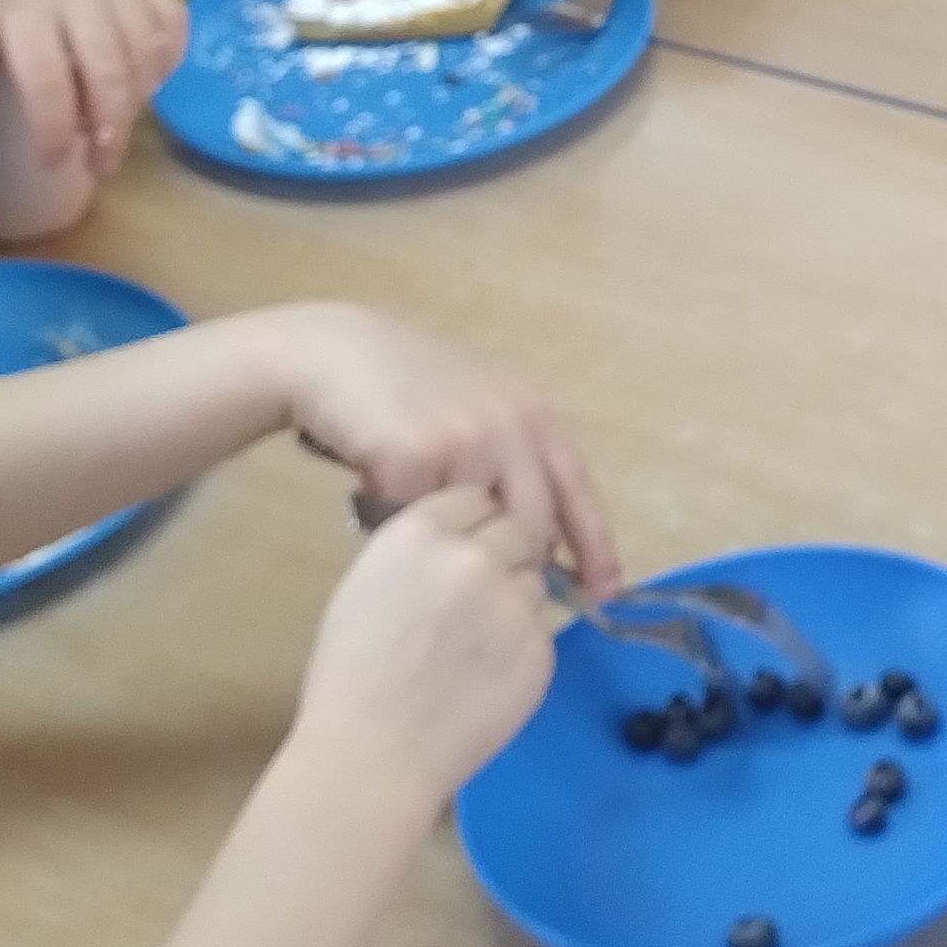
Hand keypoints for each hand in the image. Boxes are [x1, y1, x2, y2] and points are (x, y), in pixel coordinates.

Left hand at [0, 0, 183, 171]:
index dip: (54, 132)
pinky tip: (149, 82)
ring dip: (139, 100)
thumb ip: (9, 61)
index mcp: (21, 2)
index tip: (53, 165)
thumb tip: (47, 119)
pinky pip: (170, 18)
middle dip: (107, 131)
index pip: (46, 83)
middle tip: (100, 168)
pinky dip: (166, 58)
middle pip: (105, 74)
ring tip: (121, 130)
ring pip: (144, 51)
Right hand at [267, 304, 618, 592]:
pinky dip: (397, 521)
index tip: (608, 591)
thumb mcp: (480, 412)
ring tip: (417, 522)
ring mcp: (465, 440)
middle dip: (512, 565)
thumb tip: (541, 542)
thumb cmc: (408, 389)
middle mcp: (510, 426)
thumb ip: (513, 461)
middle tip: (484, 585)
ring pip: (470, 533)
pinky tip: (377, 492)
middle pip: (532, 527)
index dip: (596, 545)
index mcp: (534, 415)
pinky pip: (414, 524)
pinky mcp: (414, 457)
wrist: (338, 355)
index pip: (578, 491)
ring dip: (446, 541)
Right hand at [289, 484, 558, 805]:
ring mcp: (512, 602)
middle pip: (517, 531)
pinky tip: (484, 683)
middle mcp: (474, 556)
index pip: (473, 499)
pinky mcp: (540, 649)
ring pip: (534, 582)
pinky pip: (540, 634)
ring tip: (475, 651)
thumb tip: (456, 546)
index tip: (465, 552)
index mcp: (419, 534)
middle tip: (480, 601)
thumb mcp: (367, 588)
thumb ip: (418, 556)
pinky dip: (520, 651)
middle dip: (505, 557)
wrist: (370, 757)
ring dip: (515, 604)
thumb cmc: (349, 679)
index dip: (472, 527)